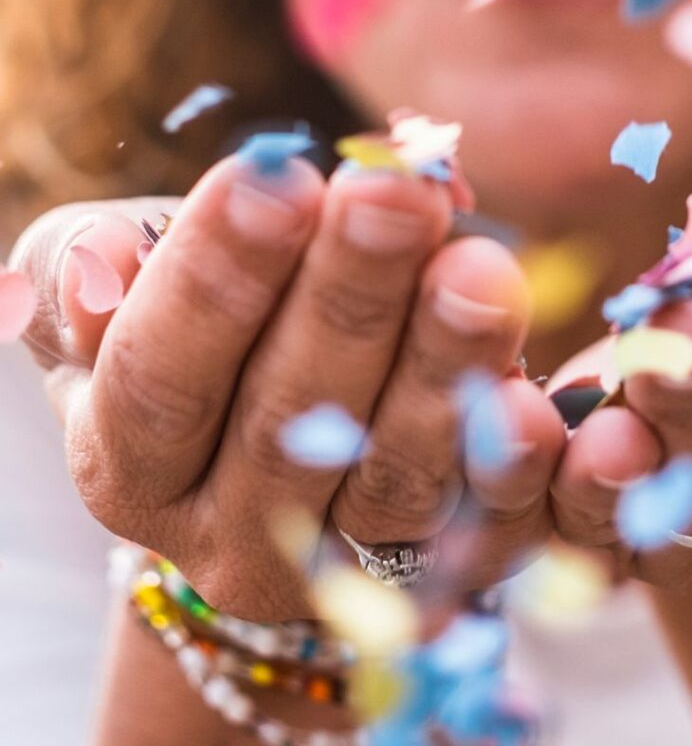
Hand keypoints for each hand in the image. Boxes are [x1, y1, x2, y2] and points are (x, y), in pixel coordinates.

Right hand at [11, 154, 564, 619]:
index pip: (157, 377)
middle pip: (287, 424)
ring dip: (442, 371)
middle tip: (398, 194)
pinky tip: (542, 401)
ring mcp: (340, 573)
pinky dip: (516, 469)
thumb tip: (104, 262)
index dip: (214, 281)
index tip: (278, 177)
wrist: (276, 448)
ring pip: (394, 481)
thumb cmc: (201, 333)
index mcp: (130, 465)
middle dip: (348, 299)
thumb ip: (87, 270)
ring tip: (482, 269)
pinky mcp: (440, 577)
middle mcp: (229, 538)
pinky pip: (486, 531)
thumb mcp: (120, 296)